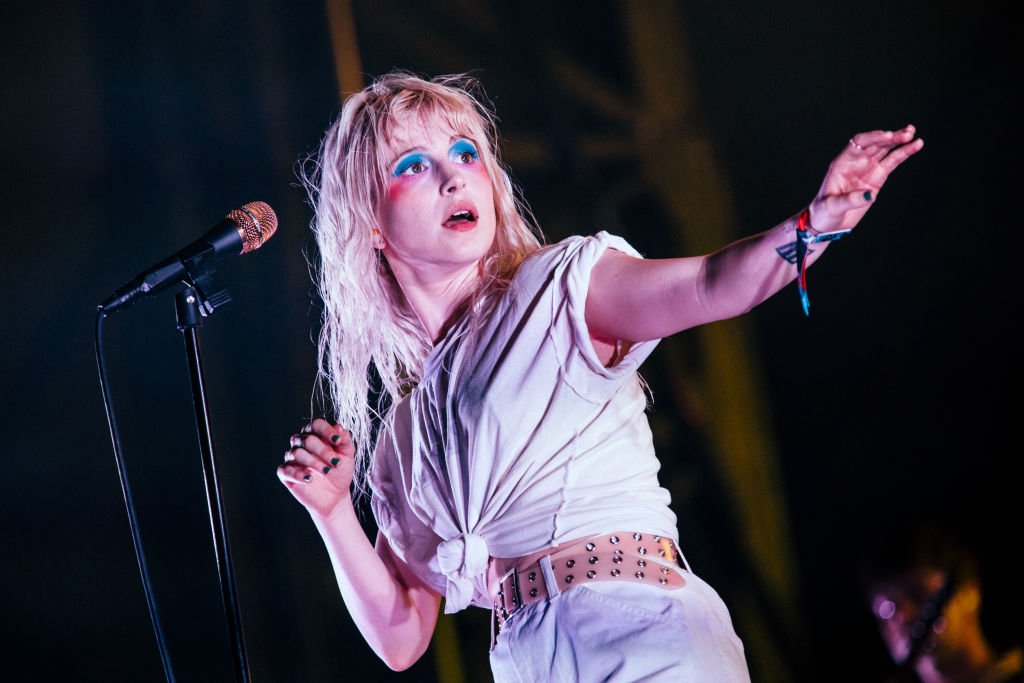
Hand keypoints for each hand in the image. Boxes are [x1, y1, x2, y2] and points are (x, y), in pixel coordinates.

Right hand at [277, 418, 355, 518]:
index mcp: (316, 435)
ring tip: (326, 471)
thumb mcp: (347, 455)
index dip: (326, 431)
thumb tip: (338, 427)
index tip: (338, 441)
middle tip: (335, 463)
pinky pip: (285, 470)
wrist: (336, 495)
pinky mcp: (286, 474)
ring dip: (313, 462)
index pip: (316, 425)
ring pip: (296, 453)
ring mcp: (292, 459)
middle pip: (307, 439)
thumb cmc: (340, 472)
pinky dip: (297, 474)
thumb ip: (345, 440)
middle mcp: (301, 444)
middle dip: (323, 451)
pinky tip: (310, 479)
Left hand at [808, 124, 923, 232]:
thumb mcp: (832, 206)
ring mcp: (868, 168)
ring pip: (885, 149)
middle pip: (875, 143)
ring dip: (899, 141)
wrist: (828, 223)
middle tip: (906, 134)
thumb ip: (850, 200)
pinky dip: (903, 153)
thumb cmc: (824, 212)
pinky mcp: (877, 177)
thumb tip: (870, 195)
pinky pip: (892, 162)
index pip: (859, 143)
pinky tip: (916, 145)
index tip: (888, 136)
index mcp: (842, 162)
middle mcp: (856, 161)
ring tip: (912, 135)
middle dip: (890, 137)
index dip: (873, 137)